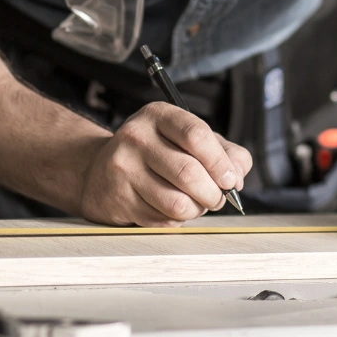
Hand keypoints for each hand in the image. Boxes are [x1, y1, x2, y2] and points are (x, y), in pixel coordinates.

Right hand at [78, 102, 251, 225]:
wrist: (98, 171)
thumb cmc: (155, 155)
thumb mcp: (188, 140)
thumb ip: (224, 152)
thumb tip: (238, 177)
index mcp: (158, 115)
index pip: (197, 135)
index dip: (221, 163)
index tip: (231, 180)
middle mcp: (137, 137)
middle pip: (189, 173)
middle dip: (213, 194)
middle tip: (217, 198)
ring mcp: (123, 169)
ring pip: (178, 203)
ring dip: (197, 211)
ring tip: (195, 204)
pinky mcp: (118, 198)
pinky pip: (162, 219)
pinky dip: (176, 220)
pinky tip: (169, 208)